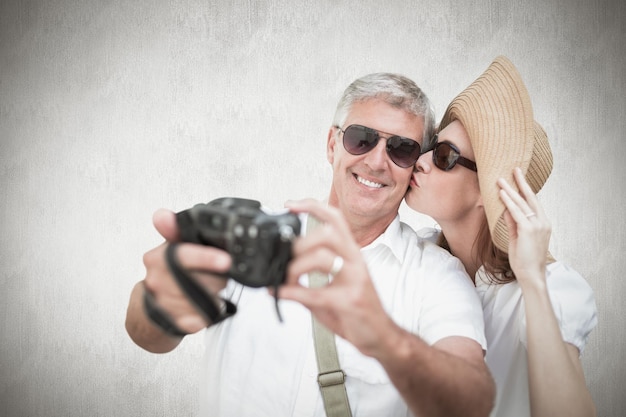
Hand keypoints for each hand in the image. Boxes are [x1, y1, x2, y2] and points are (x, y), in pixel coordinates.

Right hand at [142, 209, 231, 333]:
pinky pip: (196, 320)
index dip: (205, 258)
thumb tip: (162, 215)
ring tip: (214, 291)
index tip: (225, 260)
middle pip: (198, 280)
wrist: (150, 307)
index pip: (182, 255)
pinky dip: (206, 315)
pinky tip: (207, 309)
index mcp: (157, 257)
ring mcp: (161, 302)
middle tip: (223, 277)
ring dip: (213, 296)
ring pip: (200, 301)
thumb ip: (174, 229)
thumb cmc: (169, 272)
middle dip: (216, 279)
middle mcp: (155, 279)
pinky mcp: (169, 322)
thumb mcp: (173, 247)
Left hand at [278, 199, 395, 356]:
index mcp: (351, 254)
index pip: (335, 219)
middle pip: (327, 233)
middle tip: (284, 257)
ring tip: (285, 278)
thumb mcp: (332, 289)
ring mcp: (356, 280)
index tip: (289, 205)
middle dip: (300, 243)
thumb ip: (308, 279)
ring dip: (296, 266)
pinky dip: (293, 292)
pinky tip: (280, 294)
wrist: (380, 337)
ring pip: (322, 257)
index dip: (312, 206)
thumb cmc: (356, 311)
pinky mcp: (350, 301)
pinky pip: (316, 292)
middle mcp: (355, 261)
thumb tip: (276, 275)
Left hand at [497, 168, 550, 286]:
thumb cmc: (524, 259)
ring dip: (510, 190)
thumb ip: (513, 222)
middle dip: (521, 182)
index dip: (525, 189)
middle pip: (530, 198)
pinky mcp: (529, 230)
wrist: (531, 274)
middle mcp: (543, 222)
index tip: (519, 178)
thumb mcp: (518, 237)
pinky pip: (516, 212)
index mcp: (543, 223)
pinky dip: (508, 202)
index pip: (533, 202)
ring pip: (522, 203)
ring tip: (501, 179)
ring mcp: (537, 225)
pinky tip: (502, 193)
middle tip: (514, 169)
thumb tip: (506, 209)